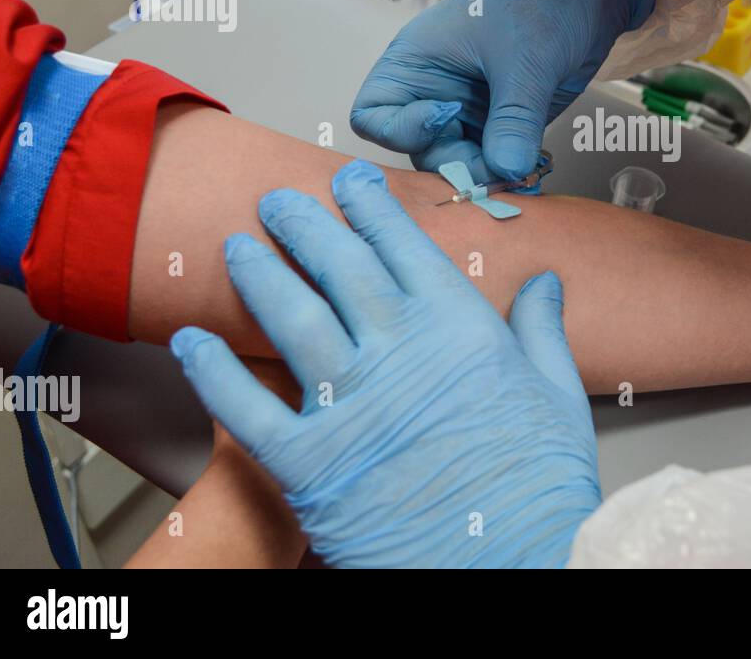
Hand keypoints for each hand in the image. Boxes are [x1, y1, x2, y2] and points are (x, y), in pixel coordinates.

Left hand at [169, 159, 601, 567]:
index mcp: (460, 330)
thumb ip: (541, 330)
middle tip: (279, 200)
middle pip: (339, 268)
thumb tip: (544, 282)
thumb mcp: (557, 396)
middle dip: (305, 224)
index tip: (351, 184)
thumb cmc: (537, 489)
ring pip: (289, 318)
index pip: (405, 247)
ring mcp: (349, 405)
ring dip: (259, 276)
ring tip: (237, 247)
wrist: (510, 567)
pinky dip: (212, 371)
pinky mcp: (309, 463)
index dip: (372, 208)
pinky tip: (192, 343)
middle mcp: (399, 353)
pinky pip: (245, 407)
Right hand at [350, 0, 654, 182]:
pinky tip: (532, 172)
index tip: (446, 116)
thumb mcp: (525, 59)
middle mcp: (435, 92)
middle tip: (499, 167)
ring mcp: (469, 111)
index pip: (373, 115)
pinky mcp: (503, 124)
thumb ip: (514, 119)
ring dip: (487, 175)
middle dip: (456, 165)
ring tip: (522, 172)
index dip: (401, 130)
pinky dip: (510, 171)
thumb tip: (507, 171)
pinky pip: (495, 161)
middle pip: (421, 152)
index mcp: (416, 62)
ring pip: (460, 164)